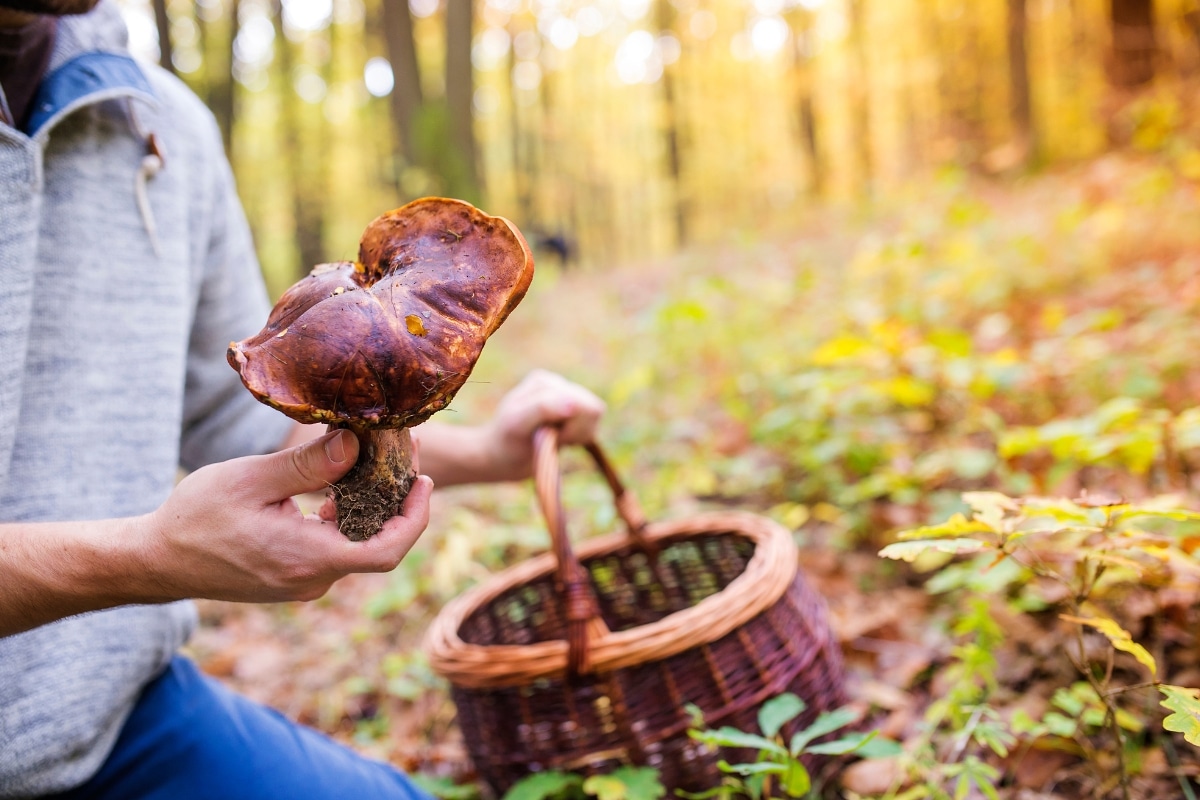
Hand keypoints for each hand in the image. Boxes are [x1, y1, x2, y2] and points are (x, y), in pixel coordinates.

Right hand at [138, 429, 432, 602]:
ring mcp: (304, 581)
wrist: (157, 561)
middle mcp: (313, 579)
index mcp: (308, 558)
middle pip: (377, 543)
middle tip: (404, 455)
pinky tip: (342, 483)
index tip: (424, 481)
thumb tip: (356, 443)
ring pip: (356, 544)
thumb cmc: (196, 518)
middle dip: (397, 500)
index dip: (415, 518)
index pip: (386, 551)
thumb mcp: (252, 479)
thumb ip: (308, 464)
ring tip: (377, 459)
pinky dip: (347, 516)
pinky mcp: (294, 575)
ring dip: (373, 506)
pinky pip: (335, 547)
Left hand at [476, 369, 605, 480]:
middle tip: (551, 440)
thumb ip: (543, 408)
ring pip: (596, 416)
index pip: (580, 403)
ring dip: (578, 435)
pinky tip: (561, 440)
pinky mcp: (573, 413)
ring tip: (554, 440)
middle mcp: (558, 385)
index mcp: (544, 382)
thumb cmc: (506, 441)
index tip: (546, 438)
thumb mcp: (517, 423)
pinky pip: (593, 425)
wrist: (501, 457)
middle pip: (593, 408)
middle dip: (576, 431)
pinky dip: (580, 438)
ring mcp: (567, 397)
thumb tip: (573, 403)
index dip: (570, 427)